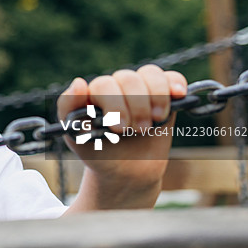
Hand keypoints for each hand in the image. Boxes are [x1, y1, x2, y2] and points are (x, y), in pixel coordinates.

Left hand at [58, 64, 186, 210]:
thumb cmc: (97, 152)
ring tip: (154, 120)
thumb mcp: (76, 135)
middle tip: (136, 131)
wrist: (124, 173)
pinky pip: (171, 78)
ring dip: (155, 97)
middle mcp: (117, 87)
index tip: (117, 129)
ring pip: (150, 74)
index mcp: (93, 93)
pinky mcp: (163, 97)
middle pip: (128, 78)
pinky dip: (176, 83)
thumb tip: (79, 82)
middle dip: (135, 107)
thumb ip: (68, 108)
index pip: (105, 84)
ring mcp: (140, 90)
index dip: (114, 104)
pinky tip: (178, 94)